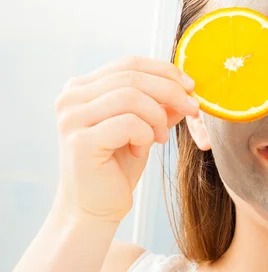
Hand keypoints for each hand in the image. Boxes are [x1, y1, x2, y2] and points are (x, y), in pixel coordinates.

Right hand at [53, 56, 198, 222]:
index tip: (191, 87)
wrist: (96, 208)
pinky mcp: (81, 141)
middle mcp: (71, 98)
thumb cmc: (118, 167)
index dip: (165, 71)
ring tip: (160, 138)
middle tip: (192, 110)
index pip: (130, 63)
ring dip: (157, 116)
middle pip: (132, 76)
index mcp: (83, 88)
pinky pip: (128, 123)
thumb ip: (158, 106)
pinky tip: (141, 150)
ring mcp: (72, 118)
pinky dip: (145, 135)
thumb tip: (186, 88)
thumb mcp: (144, 128)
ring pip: (131, 96)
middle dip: (171, 91)